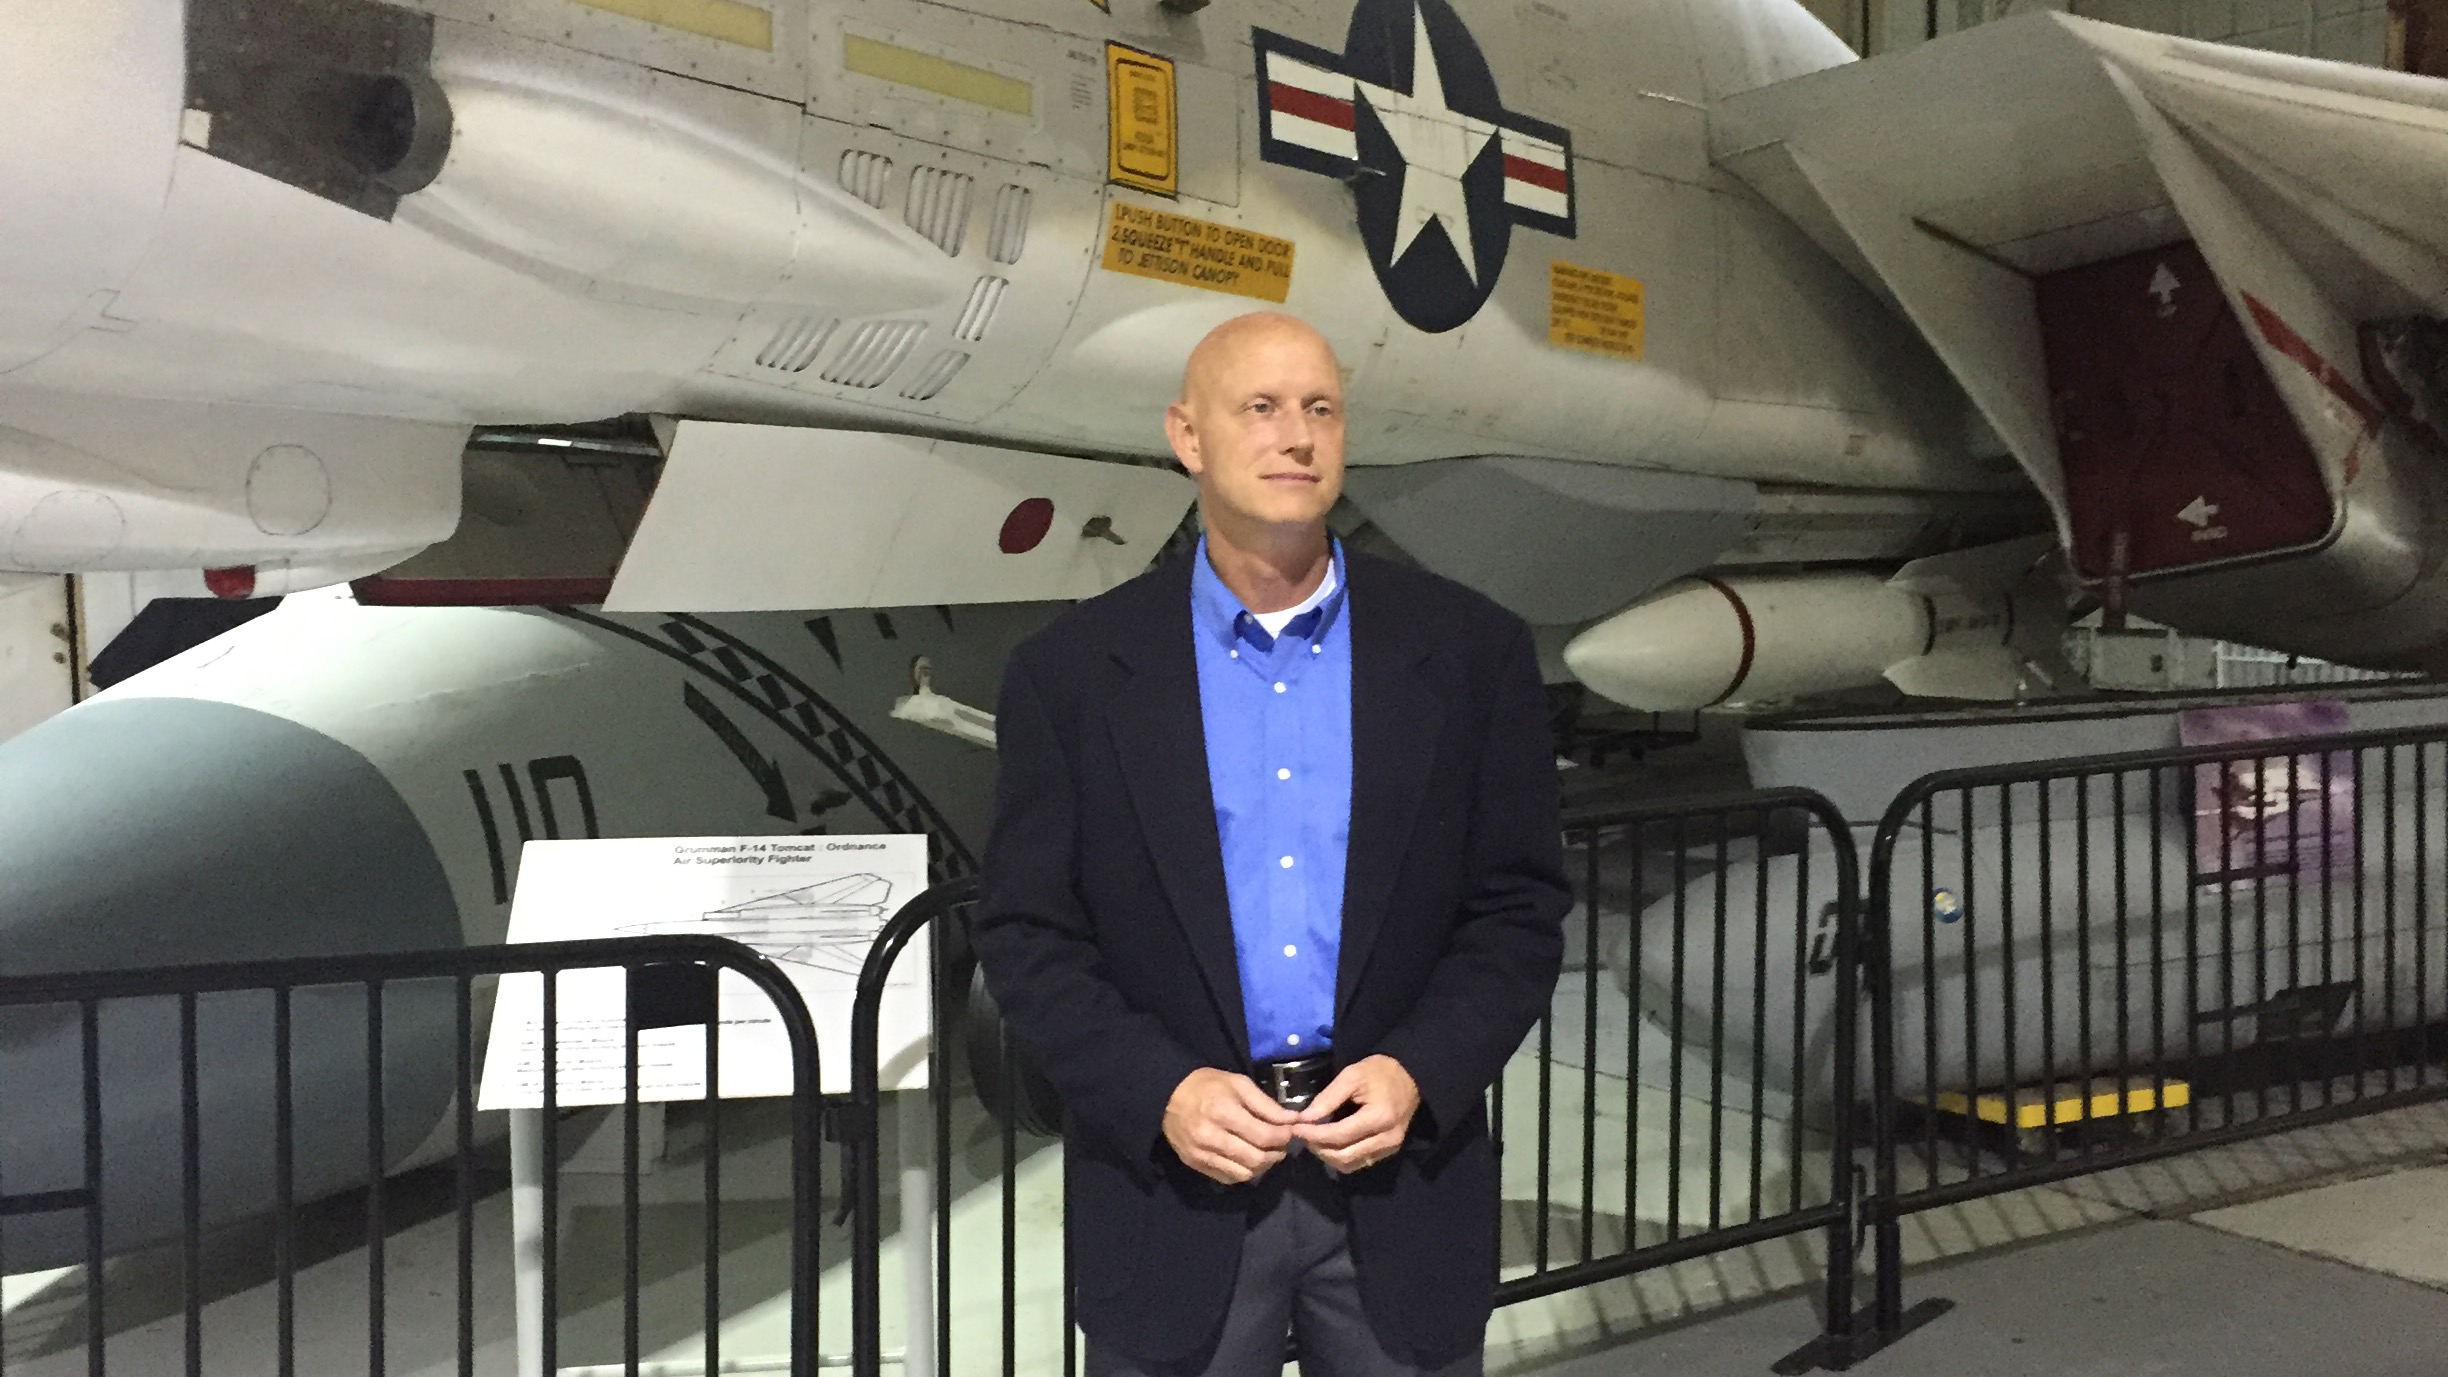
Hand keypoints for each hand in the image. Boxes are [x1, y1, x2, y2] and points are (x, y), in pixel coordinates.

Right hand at [1163, 1068, 1298, 1184]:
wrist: (1168, 1096)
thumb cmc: (1207, 1086)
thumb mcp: (1238, 1084)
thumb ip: (1266, 1104)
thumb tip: (1292, 1120)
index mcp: (1223, 1112)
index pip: (1264, 1136)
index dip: (1283, 1137)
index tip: (1290, 1131)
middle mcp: (1211, 1137)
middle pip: (1256, 1159)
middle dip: (1276, 1153)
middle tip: (1281, 1144)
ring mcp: (1201, 1154)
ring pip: (1244, 1174)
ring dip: (1262, 1166)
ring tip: (1266, 1152)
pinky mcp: (1196, 1165)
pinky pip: (1229, 1178)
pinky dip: (1244, 1172)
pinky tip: (1247, 1158)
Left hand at [1293, 1055, 1419, 1174]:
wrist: (1410, 1076)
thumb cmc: (1380, 1072)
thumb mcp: (1352, 1075)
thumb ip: (1328, 1098)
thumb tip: (1305, 1118)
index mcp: (1379, 1118)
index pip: (1339, 1135)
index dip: (1314, 1135)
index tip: (1295, 1128)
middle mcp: (1387, 1139)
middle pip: (1344, 1156)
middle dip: (1318, 1148)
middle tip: (1302, 1135)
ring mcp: (1390, 1148)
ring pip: (1350, 1164)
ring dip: (1328, 1156)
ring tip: (1315, 1139)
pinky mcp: (1389, 1152)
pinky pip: (1360, 1162)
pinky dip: (1341, 1157)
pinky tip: (1331, 1143)